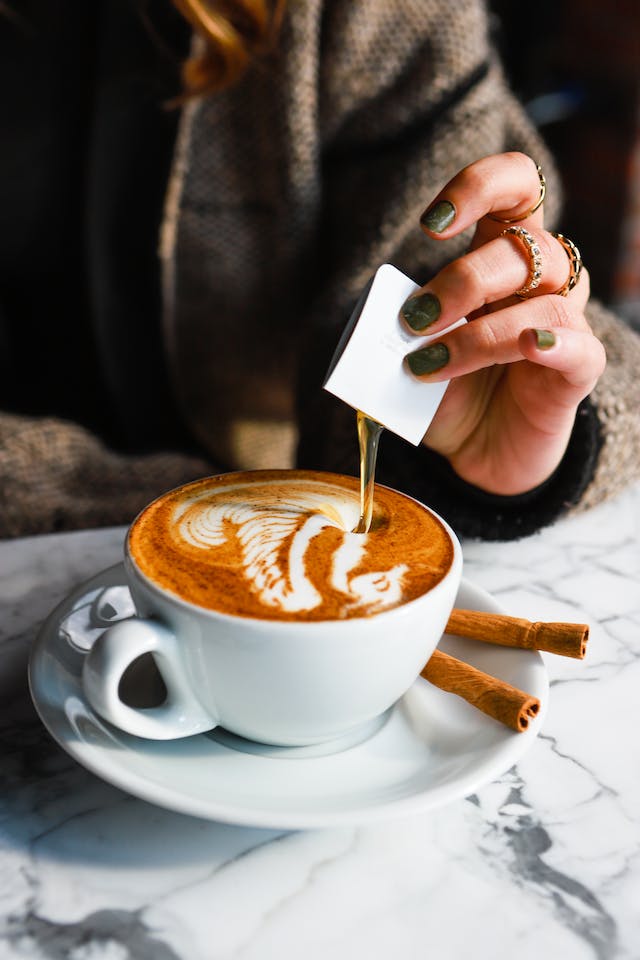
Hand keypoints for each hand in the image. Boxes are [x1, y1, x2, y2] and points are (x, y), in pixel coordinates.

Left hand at [402, 152, 605, 495]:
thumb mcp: (414, 352)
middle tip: (415, 320)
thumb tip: (374, 321)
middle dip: (462, 281)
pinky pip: (580, 349)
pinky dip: (553, 344)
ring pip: (546, 301)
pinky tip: (528, 348)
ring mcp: (564, 325)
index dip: (480, 187)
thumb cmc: (450, 390)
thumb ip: (399, 329)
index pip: (517, 187)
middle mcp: (541, 282)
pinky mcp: (576, 373)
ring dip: (479, 333)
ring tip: (429, 365)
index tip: (431, 225)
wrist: (478, 451)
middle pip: (524, 248)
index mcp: (503, 256)